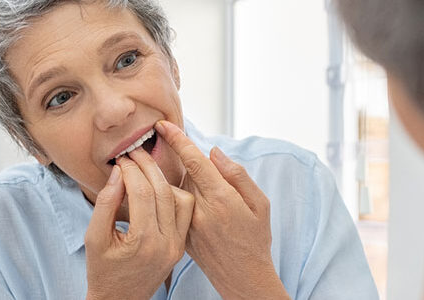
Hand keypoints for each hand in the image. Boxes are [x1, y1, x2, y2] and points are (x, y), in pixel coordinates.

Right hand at [84, 148, 194, 299]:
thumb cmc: (102, 271)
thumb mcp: (94, 238)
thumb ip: (105, 203)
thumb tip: (117, 172)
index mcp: (143, 242)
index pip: (141, 192)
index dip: (130, 170)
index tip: (121, 159)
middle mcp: (166, 243)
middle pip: (162, 191)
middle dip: (148, 167)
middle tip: (134, 153)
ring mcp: (177, 246)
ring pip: (180, 199)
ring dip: (164, 179)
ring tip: (145, 166)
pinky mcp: (181, 246)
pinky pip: (185, 212)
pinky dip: (174, 195)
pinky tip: (158, 187)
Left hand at [154, 120, 288, 299]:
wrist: (243, 277)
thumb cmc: (256, 239)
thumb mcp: (260, 204)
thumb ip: (238, 175)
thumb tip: (214, 152)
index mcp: (222, 199)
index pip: (194, 161)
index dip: (178, 140)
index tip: (163, 125)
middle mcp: (201, 211)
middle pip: (184, 172)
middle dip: (185, 163)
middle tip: (194, 166)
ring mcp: (187, 224)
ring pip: (175, 188)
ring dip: (180, 181)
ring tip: (196, 190)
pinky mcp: (180, 235)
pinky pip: (171, 207)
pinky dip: (174, 197)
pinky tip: (186, 202)